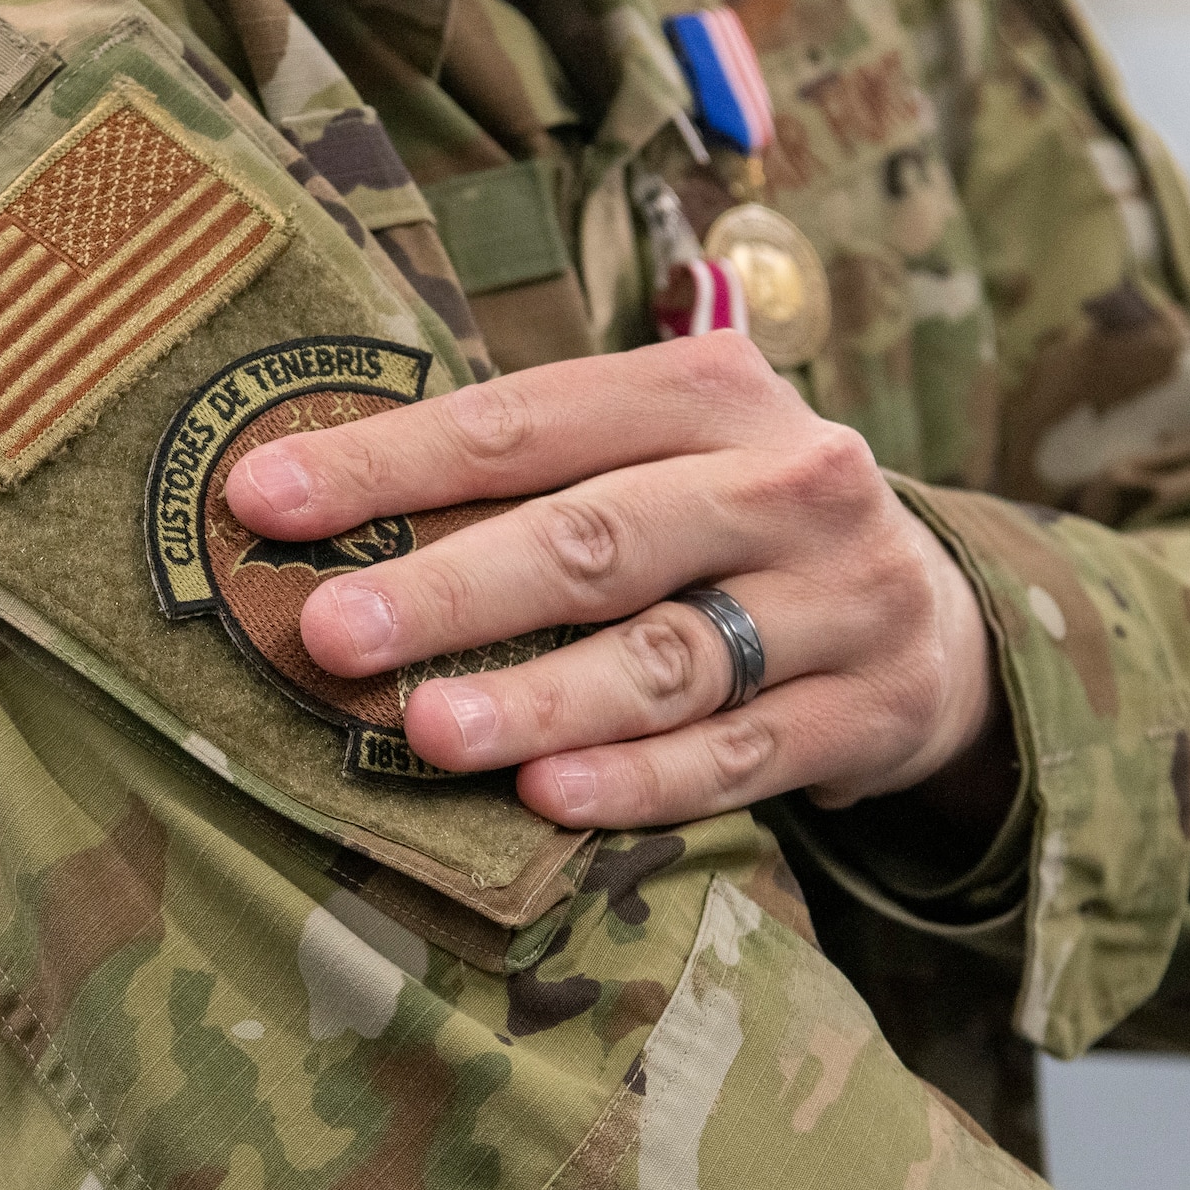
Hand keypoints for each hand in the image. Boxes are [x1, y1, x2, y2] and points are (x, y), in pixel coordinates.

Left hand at [223, 332, 1001, 828]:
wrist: (926, 606)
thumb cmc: (731, 521)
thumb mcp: (663, 453)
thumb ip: (533, 476)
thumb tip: (314, 518)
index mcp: (712, 388)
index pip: (528, 422)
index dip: (392, 461)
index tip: (263, 501)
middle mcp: (789, 478)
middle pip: (602, 538)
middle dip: (455, 587)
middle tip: (330, 634)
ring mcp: (842, 597)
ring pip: (671, 657)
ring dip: (543, 700)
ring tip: (431, 732)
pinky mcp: (871, 707)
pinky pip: (739, 756)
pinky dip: (641, 782)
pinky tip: (551, 801)